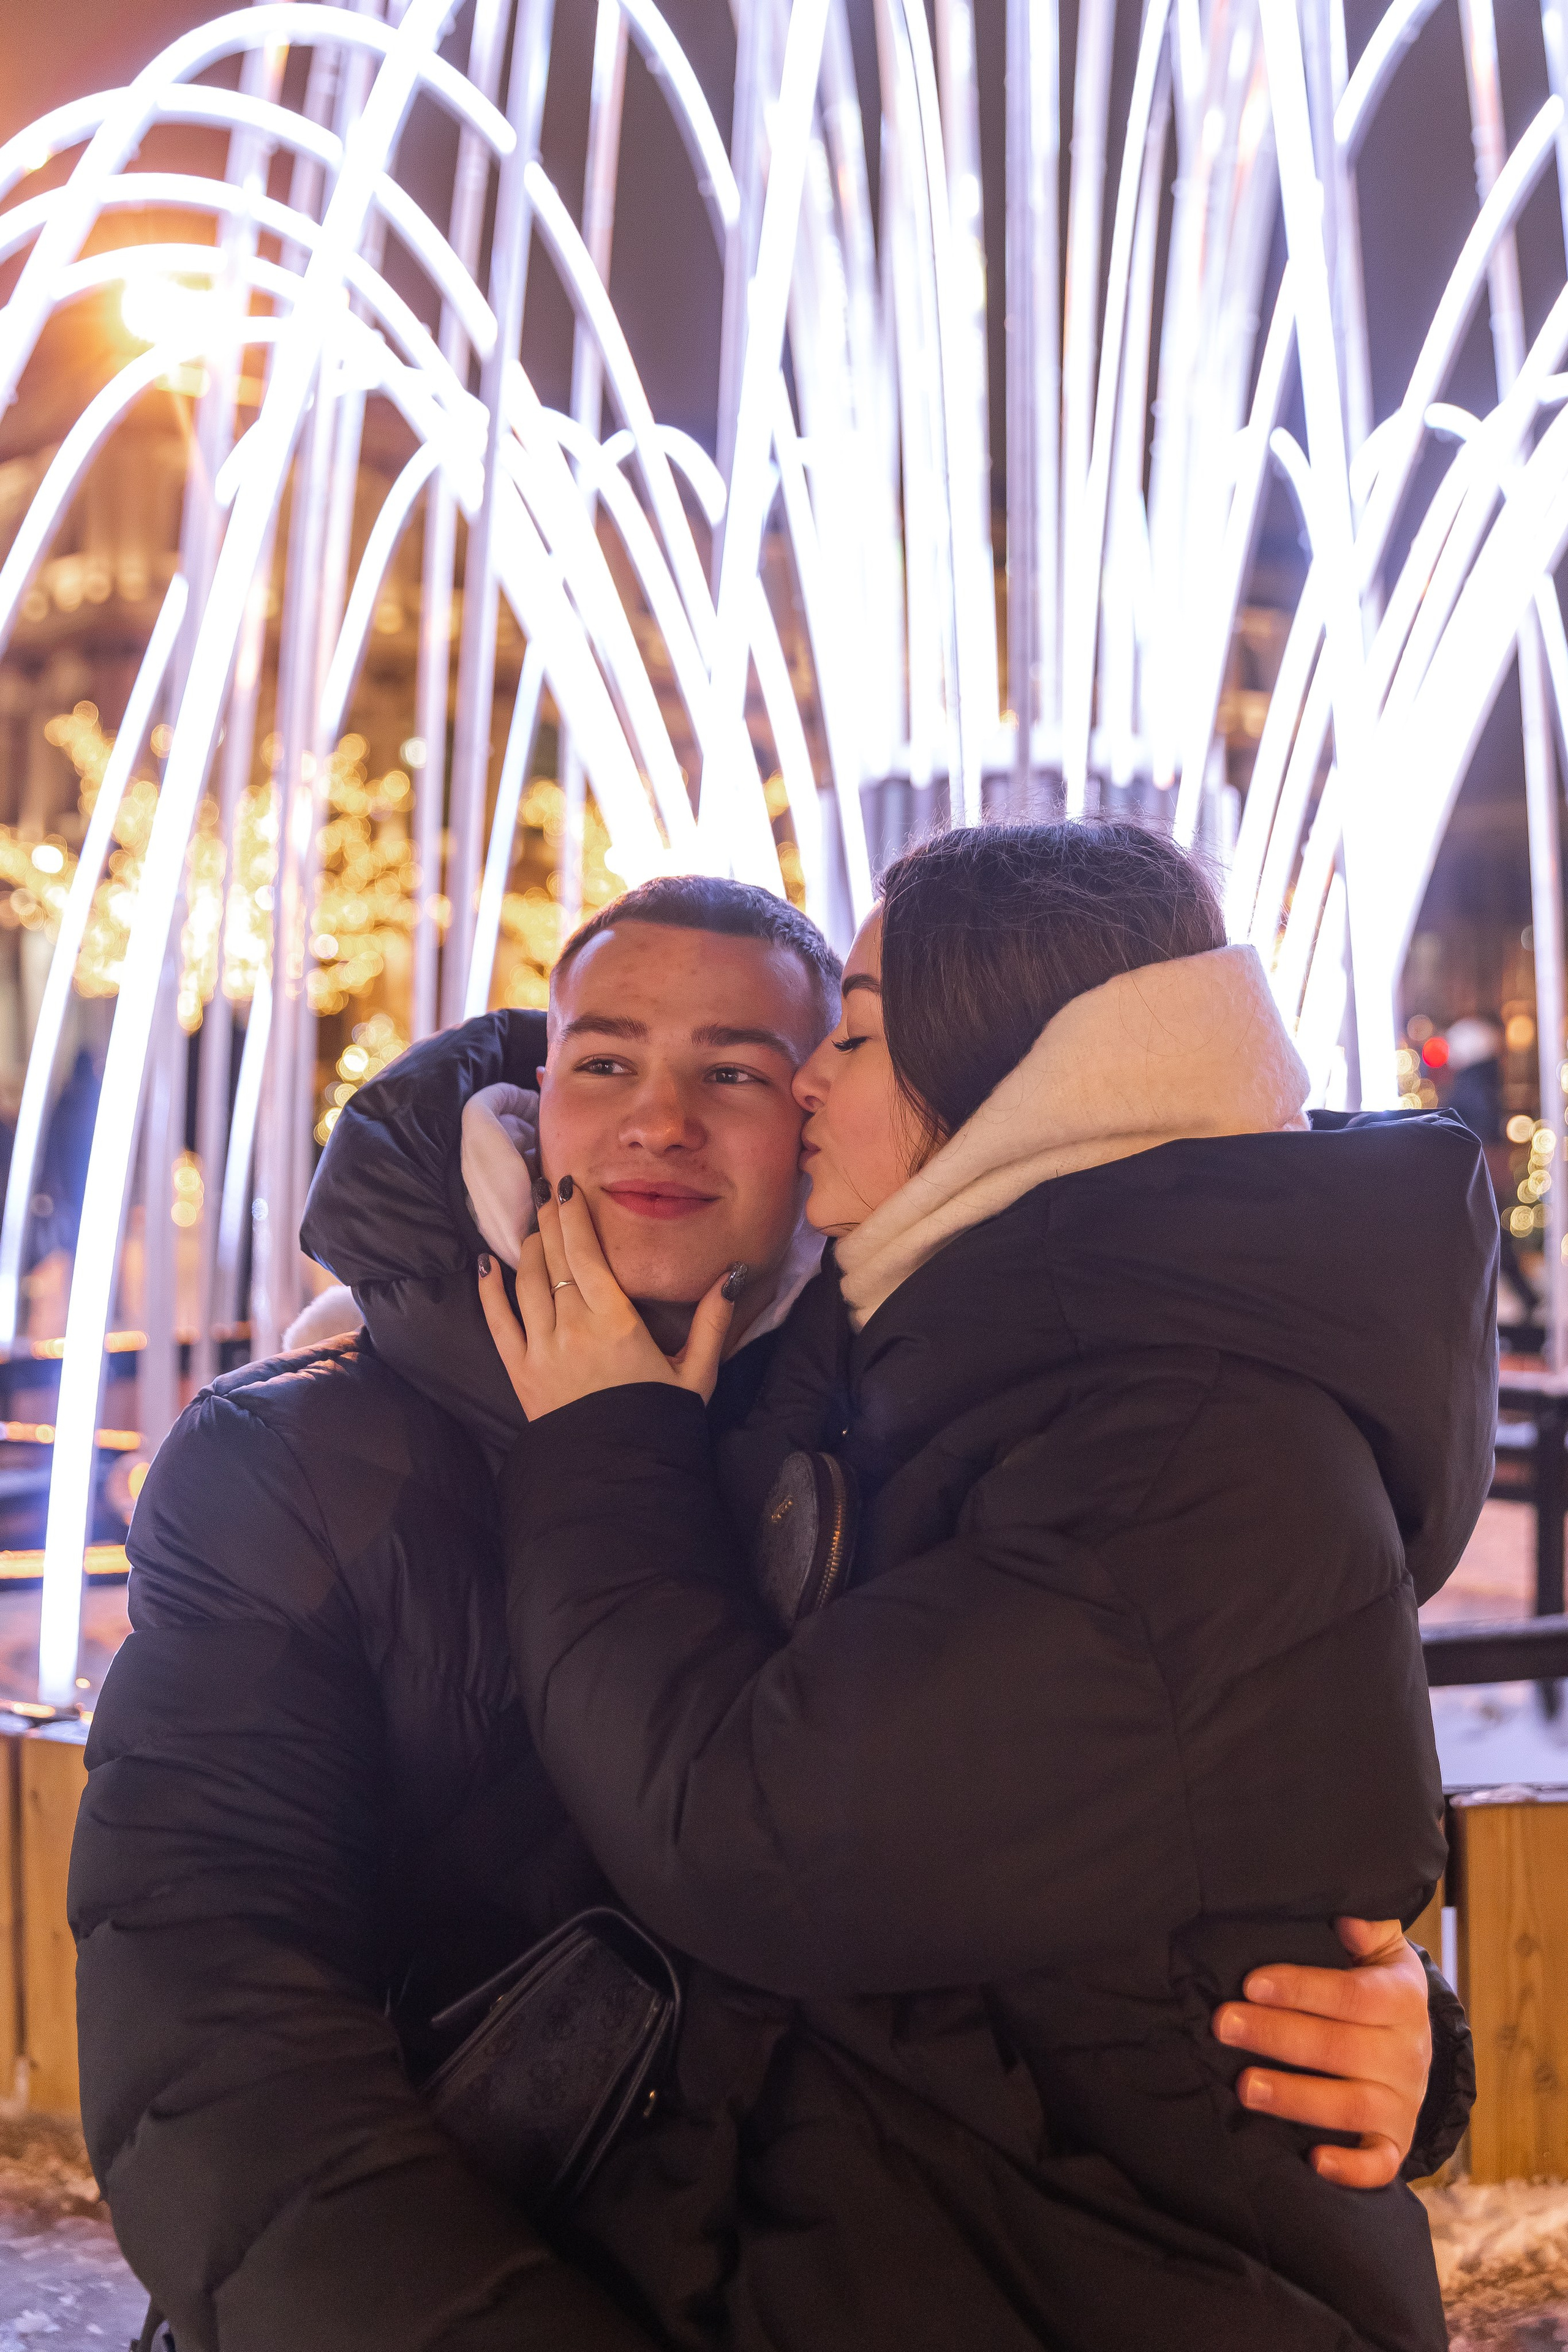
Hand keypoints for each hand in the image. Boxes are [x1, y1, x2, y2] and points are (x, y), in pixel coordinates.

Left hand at [476, 1176, 737, 1417]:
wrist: (618, 1474)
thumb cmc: (659, 1421)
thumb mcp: (696, 1373)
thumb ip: (712, 1321)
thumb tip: (733, 1274)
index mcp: (616, 1322)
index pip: (587, 1254)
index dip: (575, 1216)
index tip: (569, 1187)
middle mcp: (573, 1327)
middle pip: (555, 1260)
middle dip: (550, 1220)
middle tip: (548, 1191)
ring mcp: (541, 1348)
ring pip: (527, 1282)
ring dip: (528, 1247)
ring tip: (533, 1223)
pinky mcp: (519, 1371)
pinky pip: (497, 1321)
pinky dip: (488, 1290)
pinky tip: (486, 1264)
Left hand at [1211, 1917, 1432, 2187]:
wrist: (1414, 2043)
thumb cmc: (1375, 1985)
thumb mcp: (1379, 1947)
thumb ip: (1366, 1926)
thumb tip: (1348, 1919)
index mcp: (1400, 1997)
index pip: (1353, 1995)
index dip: (1302, 1988)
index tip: (1250, 1983)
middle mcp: (1407, 2053)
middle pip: (1342, 2047)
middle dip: (1278, 2036)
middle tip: (1224, 2025)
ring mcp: (1403, 2102)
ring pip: (1353, 2105)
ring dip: (1297, 2098)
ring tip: (1244, 2088)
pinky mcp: (1395, 2142)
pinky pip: (1381, 2163)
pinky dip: (1352, 2168)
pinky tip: (1314, 2161)